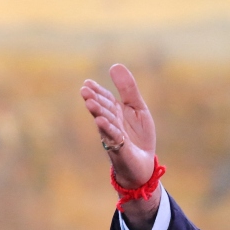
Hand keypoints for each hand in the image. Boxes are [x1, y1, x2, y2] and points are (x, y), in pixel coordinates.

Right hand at [80, 64, 159, 225]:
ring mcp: (114, 136)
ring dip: (98, 112)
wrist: (144, 164)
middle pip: (102, 109)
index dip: (97, 91)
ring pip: (105, 122)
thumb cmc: (138, 136)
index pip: (104, 98)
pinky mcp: (120, 149)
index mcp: (114, 112)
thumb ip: (128, 89)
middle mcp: (111, 123)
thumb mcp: (137, 108)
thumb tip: (115, 65)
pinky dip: (108, 129)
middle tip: (85, 90)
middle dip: (94, 100)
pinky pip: (113, 138)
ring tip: (90, 103)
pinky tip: (102, 121)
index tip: (87, 83)